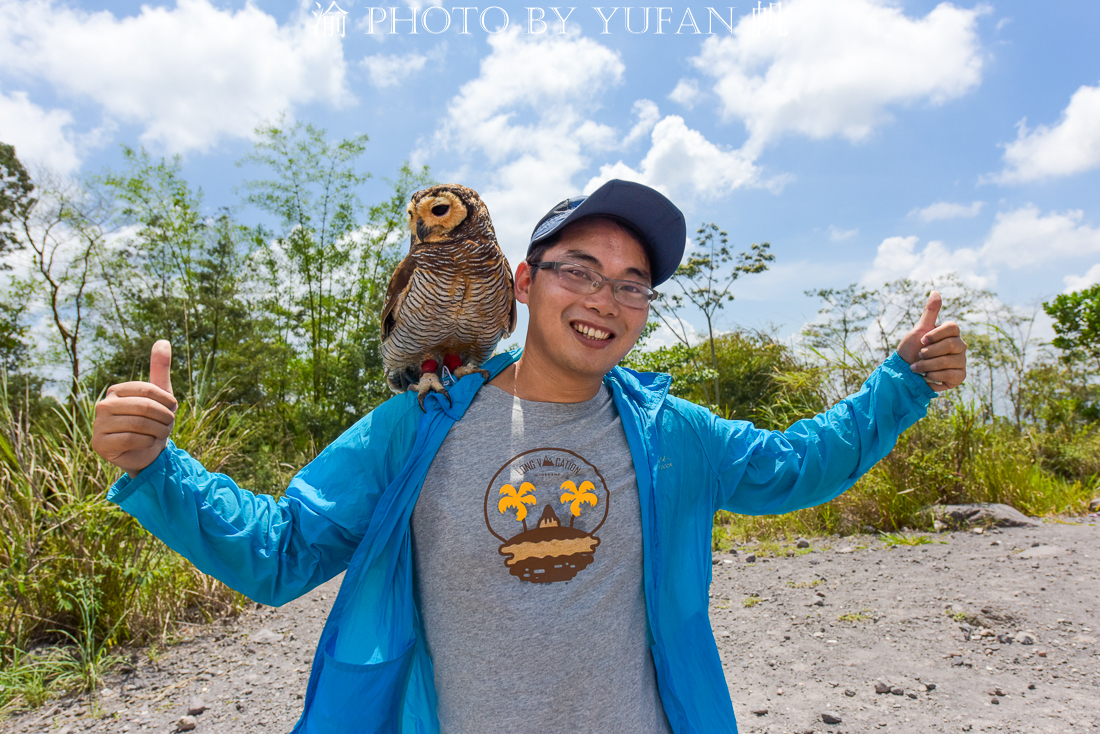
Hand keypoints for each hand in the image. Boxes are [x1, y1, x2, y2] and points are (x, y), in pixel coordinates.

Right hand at [92, 340, 177, 476]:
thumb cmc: (154, 421)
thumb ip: (160, 369)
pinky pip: (131, 439)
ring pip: (140, 424)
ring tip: (158, 435)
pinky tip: (146, 444)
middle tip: (166, 426)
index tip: (172, 410)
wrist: (147, 452)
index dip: (167, 402)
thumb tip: (163, 341)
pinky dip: (147, 443)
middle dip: (165, 419)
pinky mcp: (99, 443)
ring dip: (158, 432)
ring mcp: (99, 424)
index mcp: (117, 390)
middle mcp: (103, 404)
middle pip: (145, 407)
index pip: (149, 390)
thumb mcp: (161, 395)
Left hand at [896, 292, 966, 391]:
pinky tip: (926, 376)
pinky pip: (950, 375)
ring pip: (948, 361)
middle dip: (929, 352)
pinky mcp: (959, 376)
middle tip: (918, 356)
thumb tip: (935, 291)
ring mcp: (961, 361)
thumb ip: (929, 312)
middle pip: (951, 345)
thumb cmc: (912, 349)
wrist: (905, 372)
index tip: (921, 340)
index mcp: (952, 333)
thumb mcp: (919, 330)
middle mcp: (960, 346)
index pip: (952, 327)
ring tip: (917, 367)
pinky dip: (934, 376)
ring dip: (927, 365)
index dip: (935, 334)